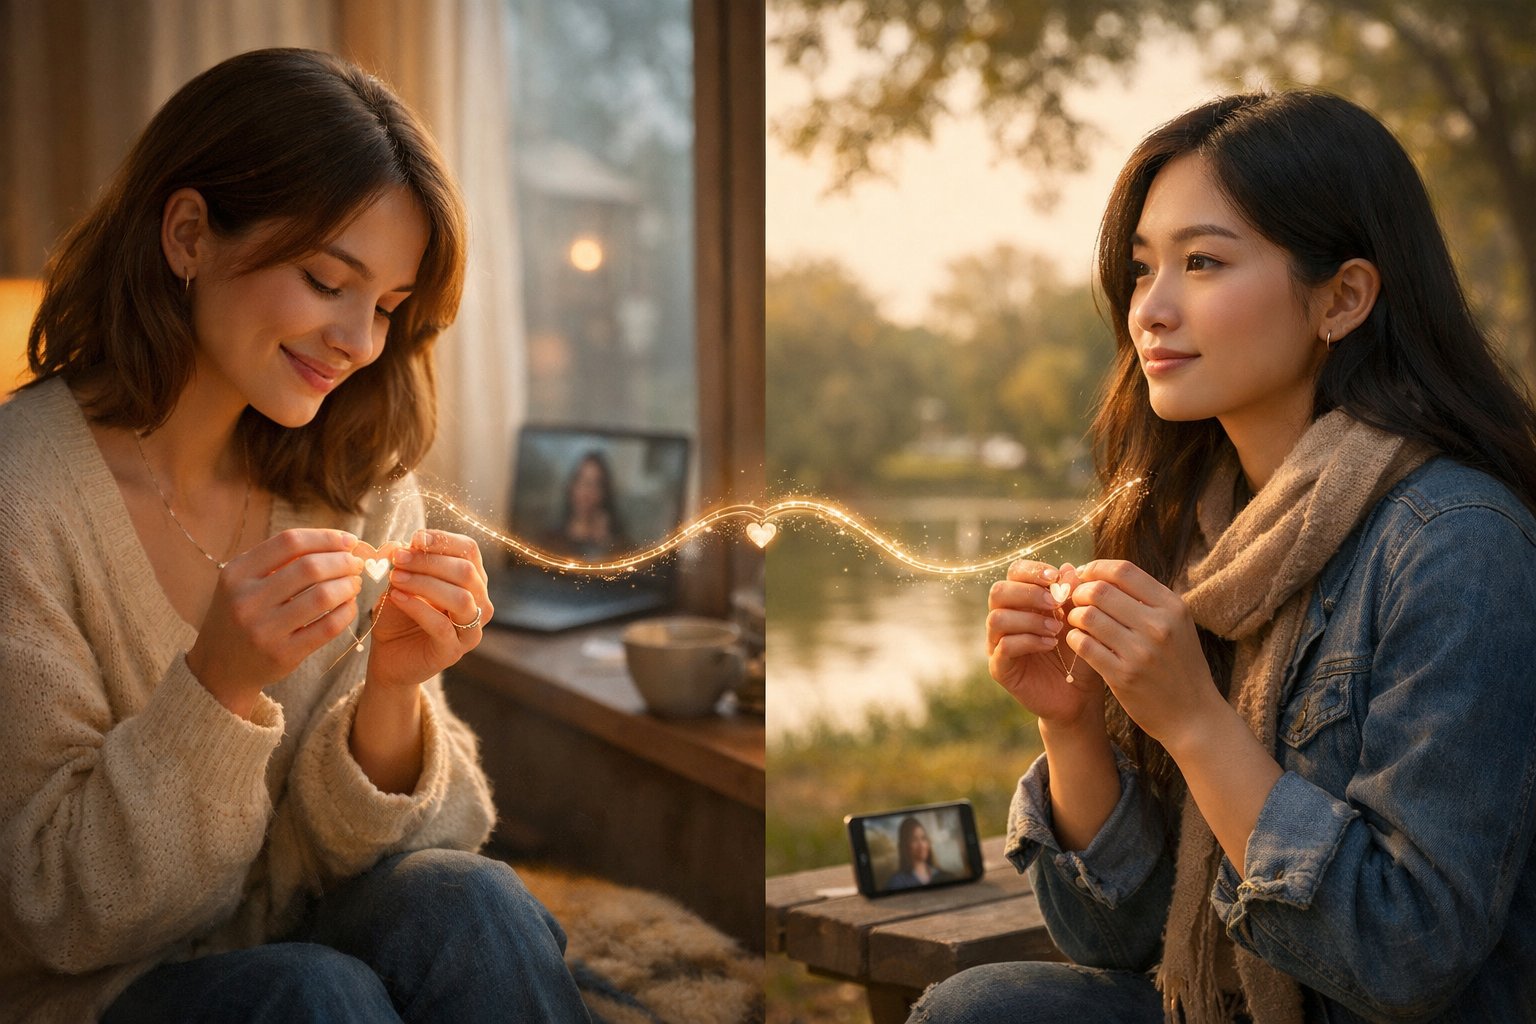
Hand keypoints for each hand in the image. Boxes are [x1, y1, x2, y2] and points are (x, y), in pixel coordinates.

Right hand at [187, 529, 362, 716]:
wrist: (221, 666)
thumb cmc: (242, 612)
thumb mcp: (244, 580)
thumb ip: (281, 559)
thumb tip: (339, 542)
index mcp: (237, 573)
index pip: (290, 542)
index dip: (326, 537)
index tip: (349, 540)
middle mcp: (247, 600)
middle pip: (310, 567)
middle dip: (343, 561)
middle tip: (356, 564)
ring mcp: (264, 630)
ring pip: (322, 596)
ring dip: (348, 586)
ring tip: (354, 583)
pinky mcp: (283, 654)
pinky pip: (328, 627)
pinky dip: (346, 612)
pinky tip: (349, 605)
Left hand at [367, 529, 493, 688]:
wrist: (389, 656)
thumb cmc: (399, 616)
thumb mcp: (401, 582)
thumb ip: (405, 564)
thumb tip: (402, 543)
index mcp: (471, 580)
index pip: (469, 550)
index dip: (444, 540)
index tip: (415, 538)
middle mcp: (479, 603)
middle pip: (466, 572)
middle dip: (429, 561)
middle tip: (399, 558)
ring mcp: (470, 630)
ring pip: (461, 598)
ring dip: (425, 583)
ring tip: (395, 578)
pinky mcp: (453, 652)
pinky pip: (442, 626)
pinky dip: (418, 608)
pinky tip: (397, 597)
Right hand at [987, 560, 1103, 728]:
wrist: (1080, 694)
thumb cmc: (1079, 652)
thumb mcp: (1080, 620)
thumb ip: (1073, 595)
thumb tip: (1069, 568)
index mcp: (1022, 601)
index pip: (1014, 573)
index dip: (1032, 571)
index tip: (1056, 578)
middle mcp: (1004, 618)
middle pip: (998, 591)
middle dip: (1028, 593)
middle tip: (1055, 604)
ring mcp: (997, 643)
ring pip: (997, 618)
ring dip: (1029, 619)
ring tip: (1056, 629)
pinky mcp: (999, 668)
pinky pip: (1004, 647)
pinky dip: (1028, 641)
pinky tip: (1050, 645)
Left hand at [1063, 559, 1221, 748]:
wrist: (1193, 716)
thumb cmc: (1179, 665)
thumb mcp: (1176, 625)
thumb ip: (1145, 599)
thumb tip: (1100, 573)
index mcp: (1172, 607)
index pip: (1123, 570)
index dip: (1096, 568)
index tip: (1084, 576)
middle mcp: (1158, 626)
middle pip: (1100, 590)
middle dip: (1079, 592)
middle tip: (1075, 601)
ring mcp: (1141, 652)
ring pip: (1087, 616)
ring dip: (1074, 616)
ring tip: (1077, 622)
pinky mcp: (1123, 676)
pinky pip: (1083, 645)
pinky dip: (1073, 639)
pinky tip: (1078, 641)